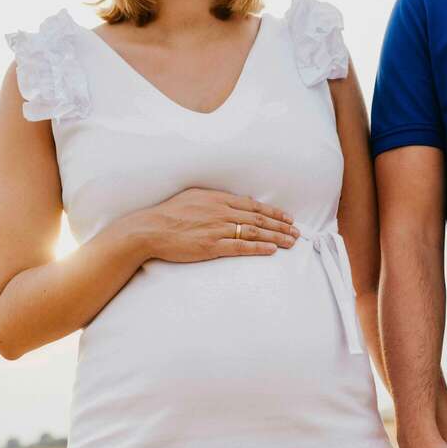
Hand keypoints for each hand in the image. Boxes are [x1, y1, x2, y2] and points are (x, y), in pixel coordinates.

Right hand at [130, 189, 298, 262]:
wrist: (150, 228)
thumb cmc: (168, 213)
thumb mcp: (193, 197)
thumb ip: (214, 200)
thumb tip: (231, 202)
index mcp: (218, 199)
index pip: (253, 205)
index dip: (273, 212)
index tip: (288, 218)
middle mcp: (221, 211)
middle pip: (259, 218)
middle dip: (281, 225)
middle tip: (297, 231)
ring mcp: (218, 229)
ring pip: (255, 231)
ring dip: (276, 237)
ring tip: (291, 242)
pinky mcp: (212, 246)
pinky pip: (241, 246)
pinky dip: (259, 247)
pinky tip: (272, 250)